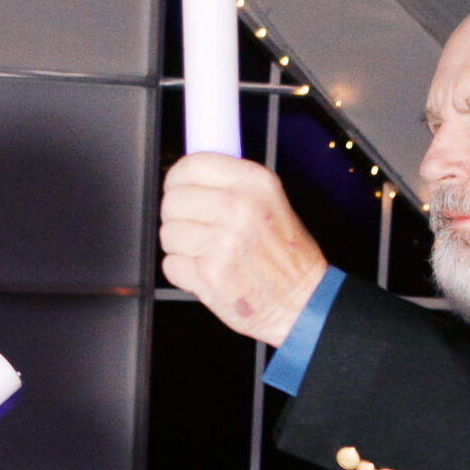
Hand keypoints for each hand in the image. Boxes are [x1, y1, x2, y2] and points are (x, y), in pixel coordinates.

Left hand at [158, 157, 326, 343]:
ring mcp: (222, 243)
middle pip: (174, 200)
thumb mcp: (272, 202)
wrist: (301, 303)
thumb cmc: (286, 256)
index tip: (178, 189)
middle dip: (176, 216)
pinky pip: (170, 264)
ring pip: (168, 232)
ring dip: (179, 246)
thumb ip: (233, 186)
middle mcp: (239, 208)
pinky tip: (205, 273)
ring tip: (203, 253)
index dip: (177, 179)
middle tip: (192, 228)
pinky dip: (182, 272)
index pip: (192, 166)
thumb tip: (189, 178)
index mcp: (255, 183)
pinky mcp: (209, 275)